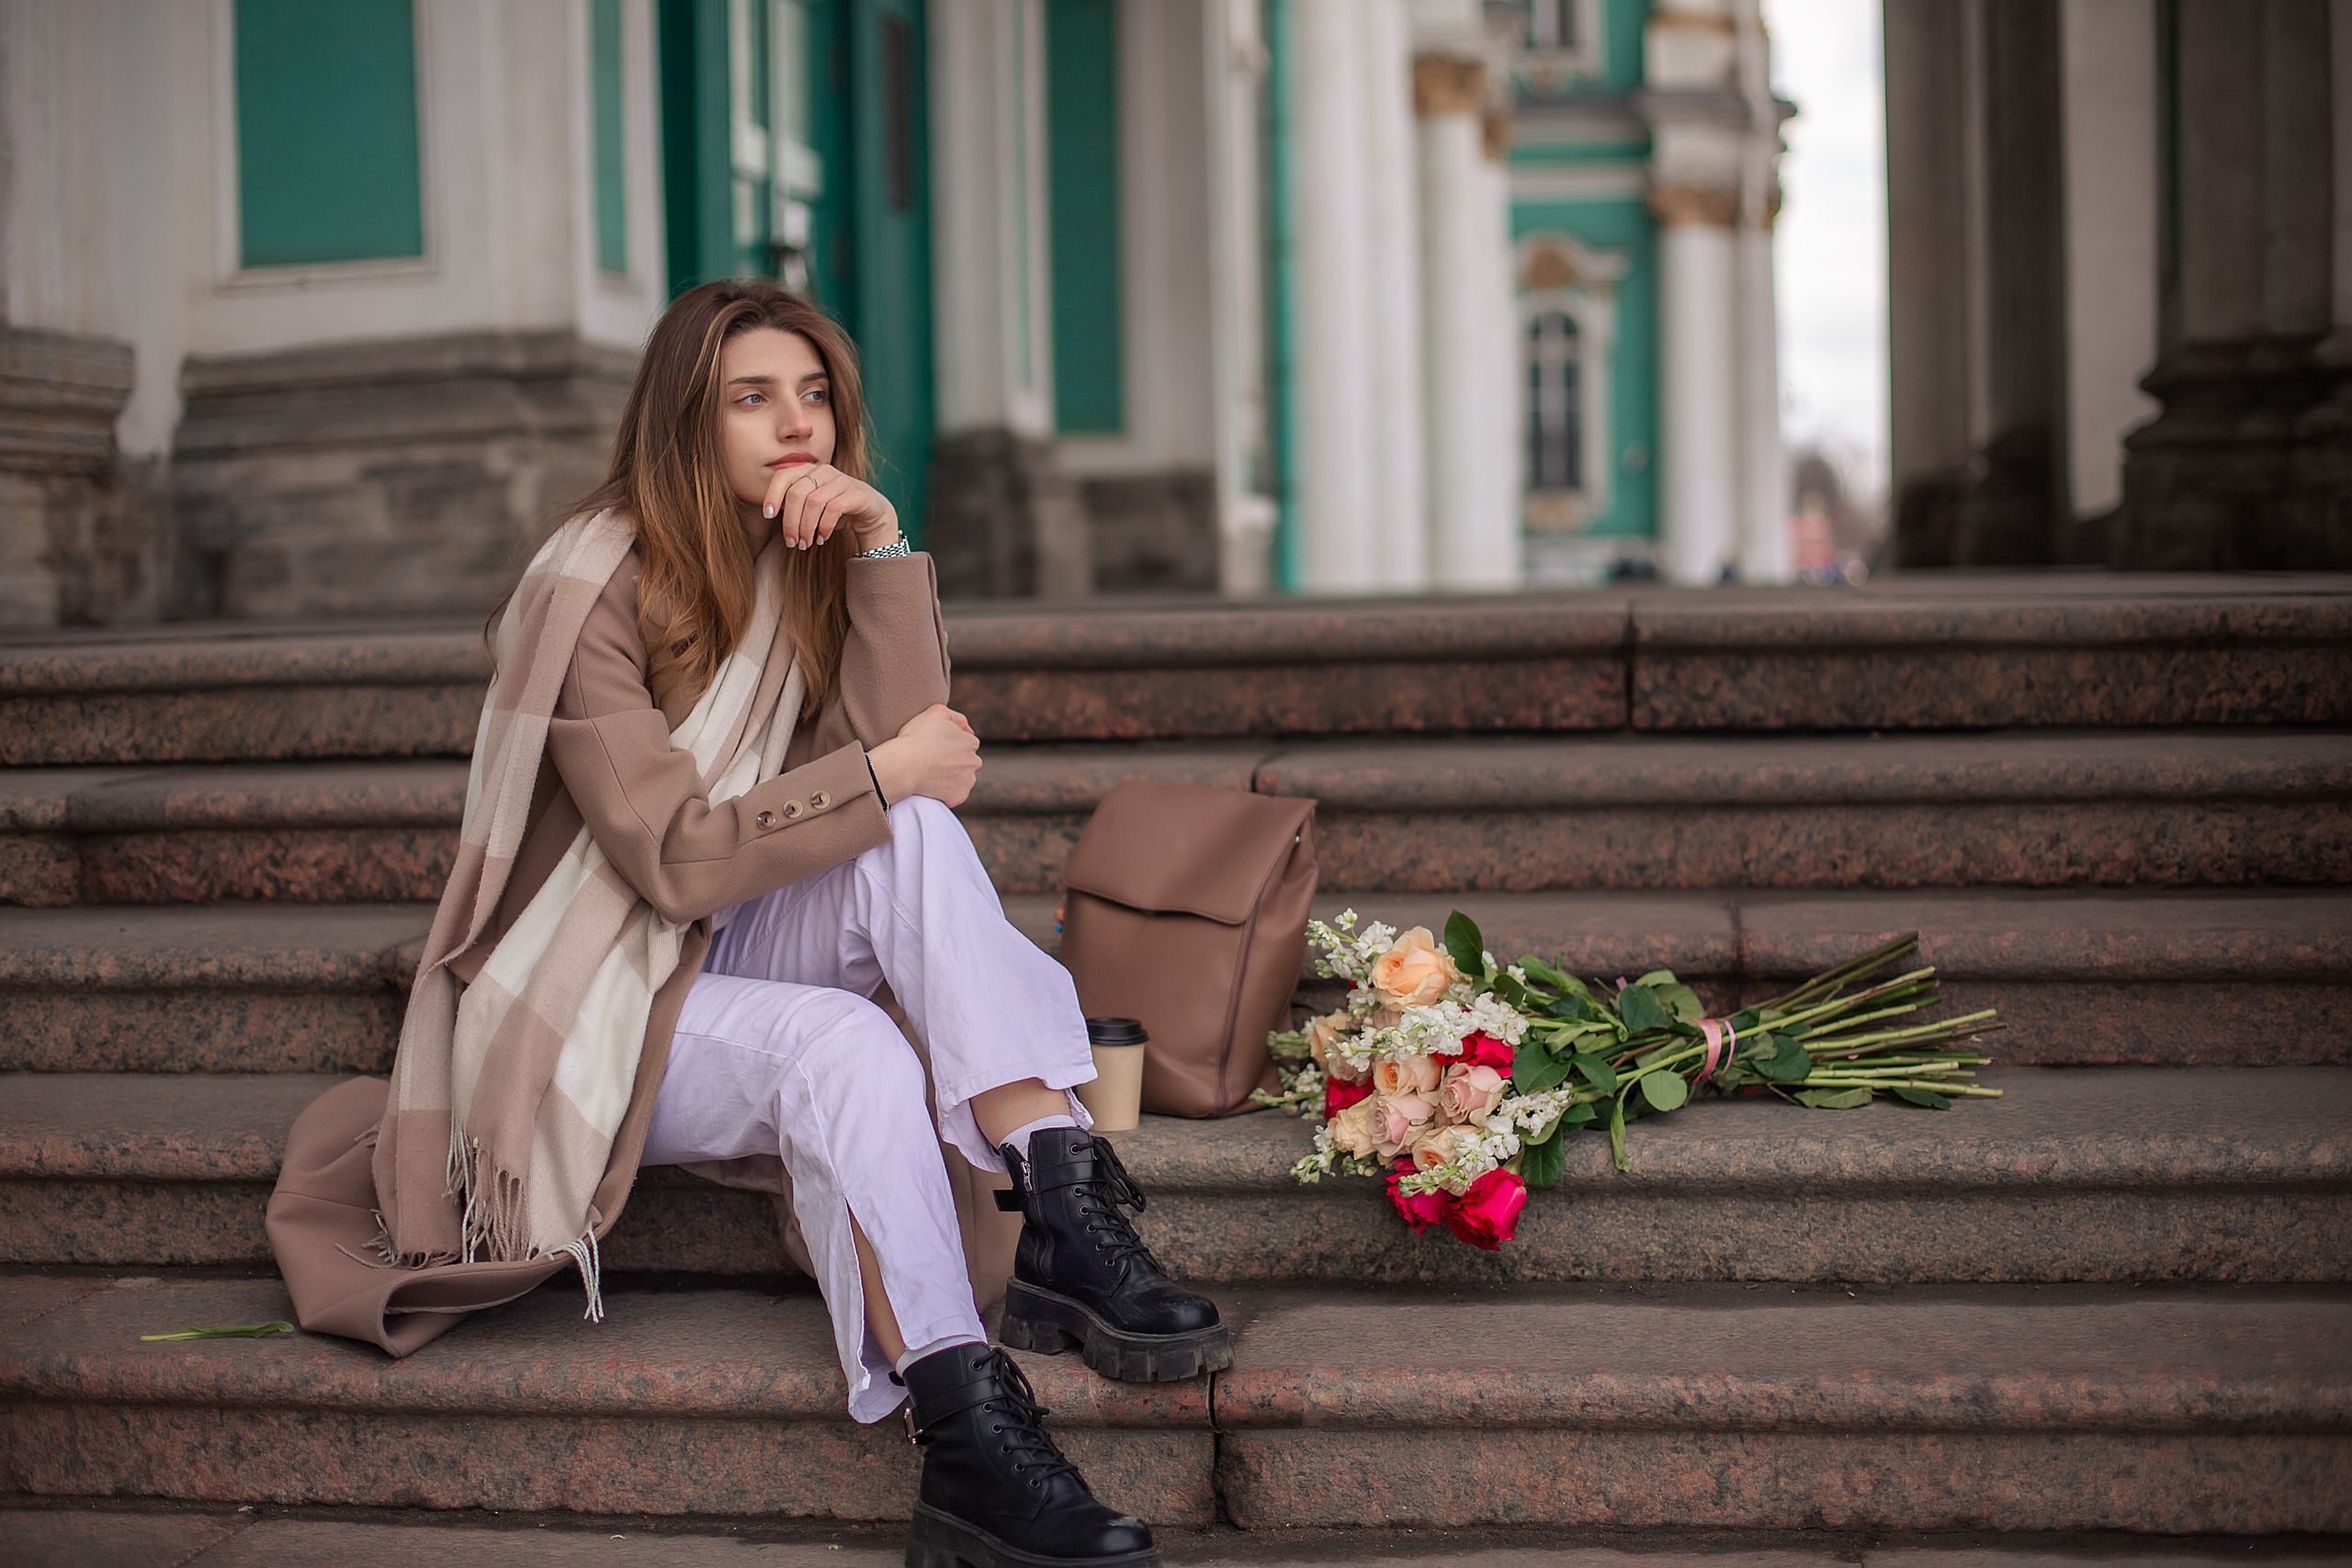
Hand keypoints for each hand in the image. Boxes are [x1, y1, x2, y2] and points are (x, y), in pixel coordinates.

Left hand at [762, 462, 900, 551]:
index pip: (783, 476)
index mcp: (809, 470)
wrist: (872, 513)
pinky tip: (822, 538)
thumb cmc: (836, 510)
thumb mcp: (811, 506)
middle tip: (791, 542)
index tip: (768, 515)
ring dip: (806, 527)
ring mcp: (841, 480)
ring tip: (805, 544)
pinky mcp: (855, 493)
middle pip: (797, 493)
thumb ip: (793, 504)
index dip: (772, 495)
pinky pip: (833, 509)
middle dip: (791, 521)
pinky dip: (824, 527)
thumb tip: (771, 513)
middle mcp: (824, 471)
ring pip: (814, 502)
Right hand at [868, 705, 979, 808]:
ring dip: (951, 777)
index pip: (966, 743)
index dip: (949, 745)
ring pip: (962, 778)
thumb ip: (956, 717)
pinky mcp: (959, 796)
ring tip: (931, 774)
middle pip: (966, 762)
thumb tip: (968, 729)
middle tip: (932, 762)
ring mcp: (968, 780)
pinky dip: (946, 793)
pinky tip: (932, 787)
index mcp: (970, 742)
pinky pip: (954, 795)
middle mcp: (974, 761)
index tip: (935, 747)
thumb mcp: (936, 712)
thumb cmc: (916, 737)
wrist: (904, 765)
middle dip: (954, 761)